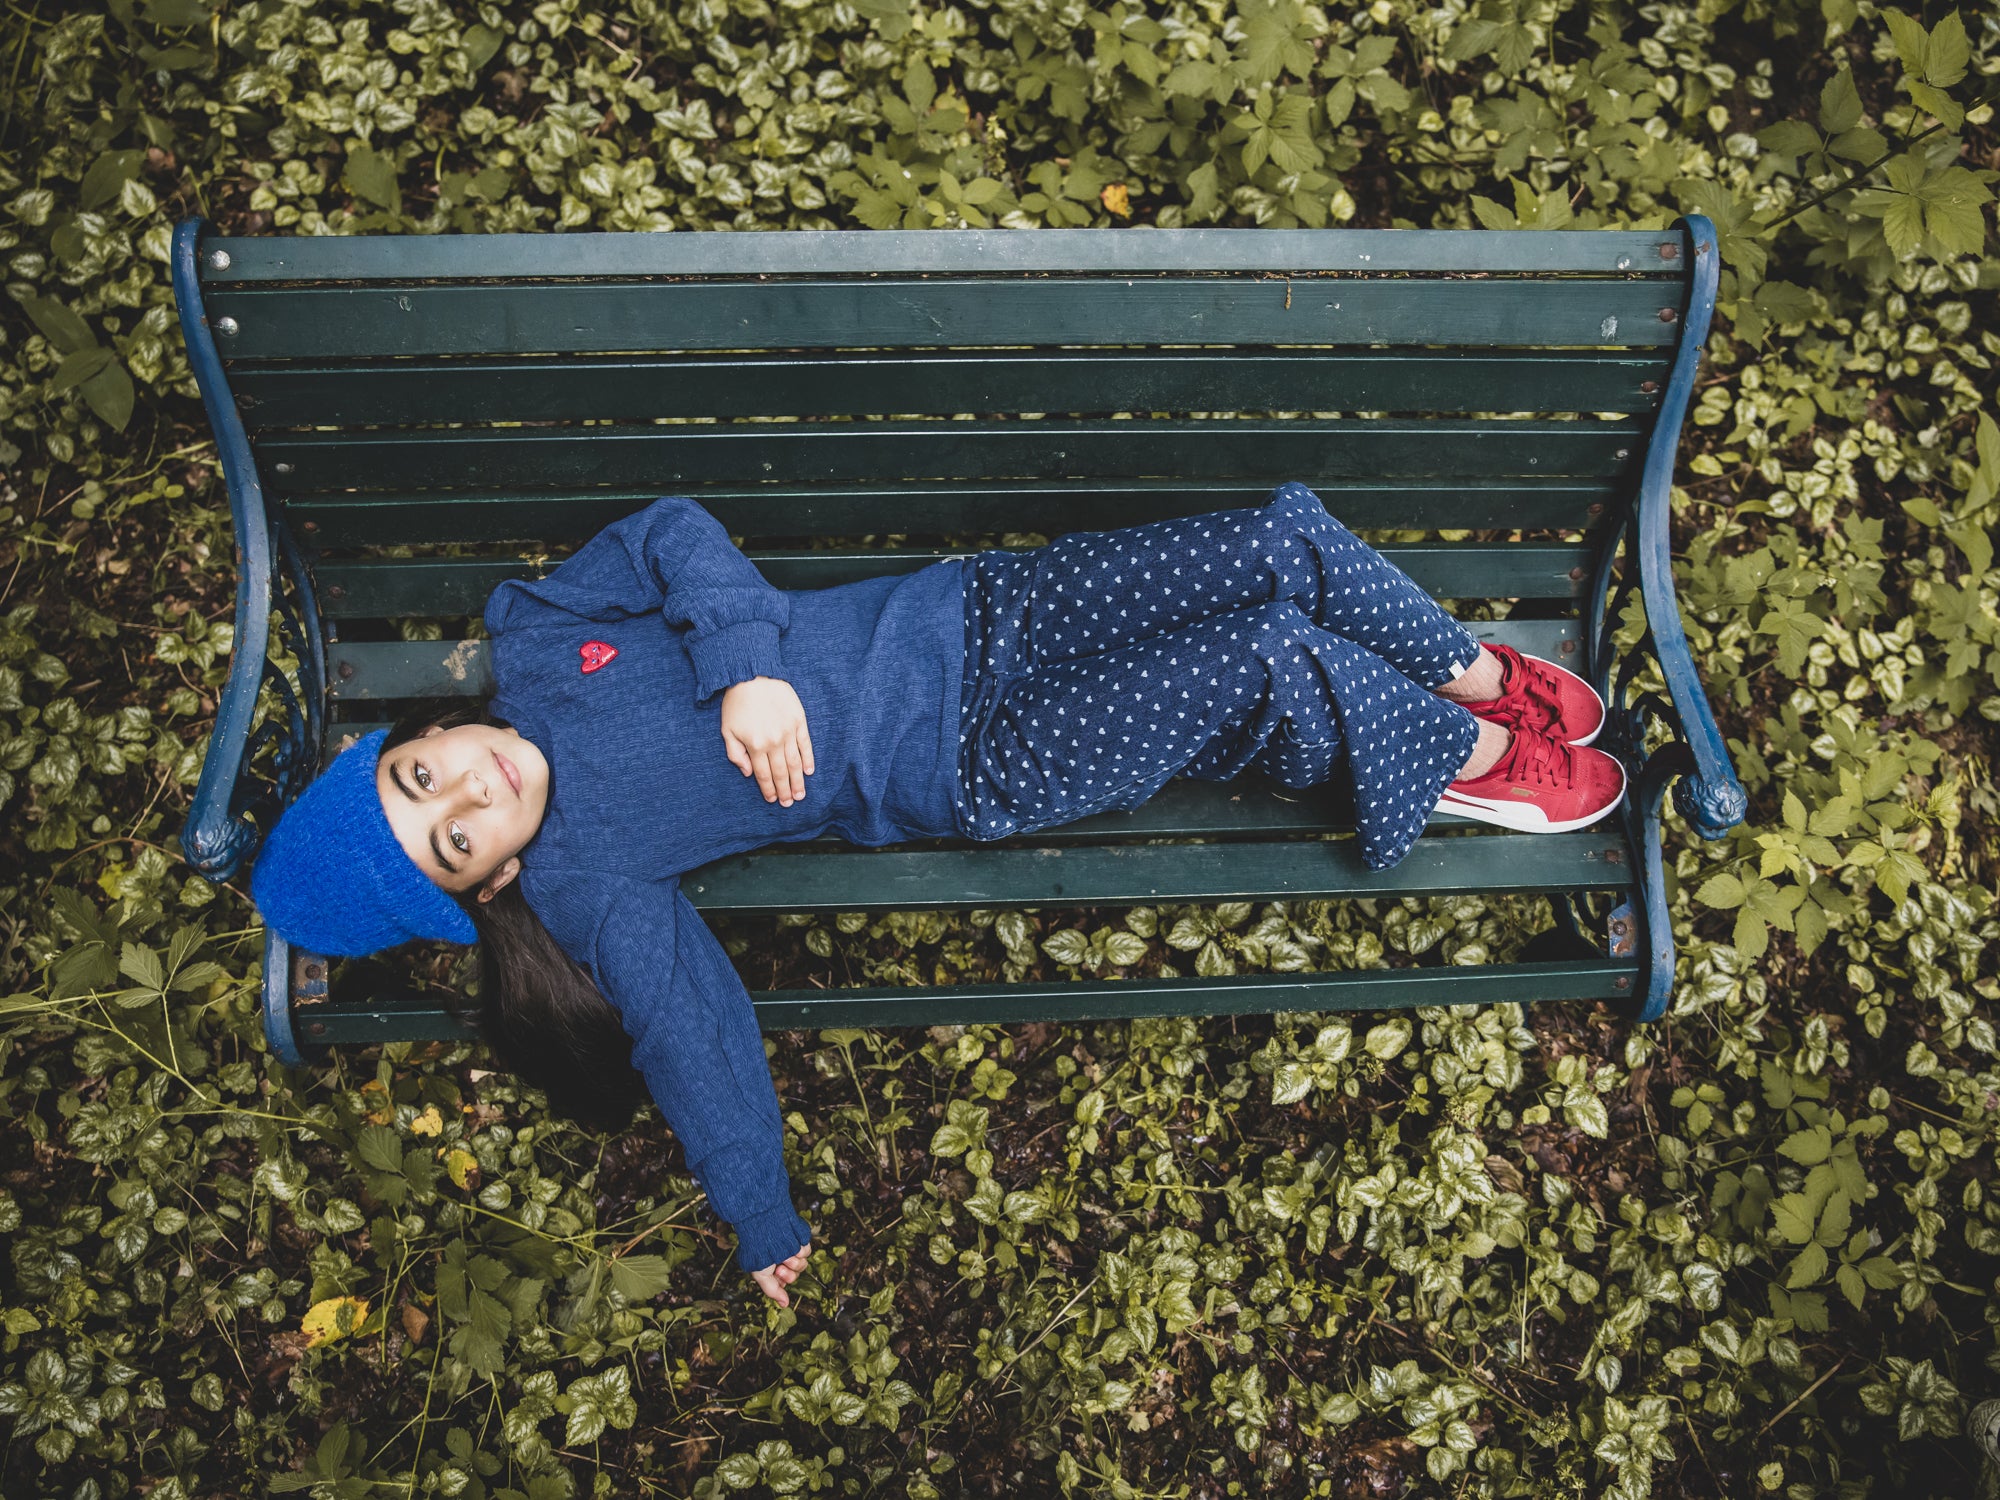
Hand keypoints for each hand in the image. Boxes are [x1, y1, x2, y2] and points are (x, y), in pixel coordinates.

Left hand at [721, 677, 814, 805]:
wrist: (752, 674)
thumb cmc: (736, 702)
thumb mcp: (727, 730)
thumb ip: (735, 753)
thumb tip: (748, 773)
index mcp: (755, 745)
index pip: (763, 774)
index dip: (768, 789)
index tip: (773, 800)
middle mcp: (773, 741)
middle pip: (781, 772)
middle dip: (785, 790)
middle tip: (790, 803)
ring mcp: (788, 731)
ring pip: (794, 762)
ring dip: (798, 780)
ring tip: (801, 794)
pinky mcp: (799, 721)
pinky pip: (805, 744)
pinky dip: (808, 759)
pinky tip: (809, 771)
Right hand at [751, 1244, 811, 1307]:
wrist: (765, 1226)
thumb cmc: (758, 1249)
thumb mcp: (761, 1275)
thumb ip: (773, 1291)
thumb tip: (785, 1304)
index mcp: (773, 1268)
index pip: (785, 1282)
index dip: (783, 1280)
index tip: (776, 1273)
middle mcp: (783, 1260)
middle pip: (796, 1275)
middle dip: (789, 1272)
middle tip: (780, 1265)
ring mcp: (792, 1250)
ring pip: (802, 1264)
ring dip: (793, 1260)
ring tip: (783, 1253)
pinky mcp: (800, 1240)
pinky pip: (806, 1251)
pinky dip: (800, 1249)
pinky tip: (790, 1244)